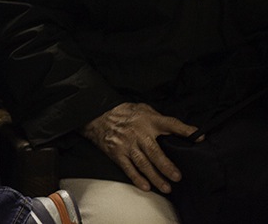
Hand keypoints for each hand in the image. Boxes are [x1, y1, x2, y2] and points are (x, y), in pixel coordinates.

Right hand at [82, 102, 198, 193]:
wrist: (98, 116)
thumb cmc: (125, 114)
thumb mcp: (144, 109)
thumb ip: (161, 119)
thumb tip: (184, 130)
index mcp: (148, 120)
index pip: (169, 123)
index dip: (184, 130)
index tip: (198, 137)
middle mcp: (137, 132)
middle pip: (154, 151)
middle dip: (166, 165)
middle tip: (177, 177)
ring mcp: (126, 144)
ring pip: (142, 163)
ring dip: (154, 177)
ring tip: (166, 187)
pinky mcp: (116, 152)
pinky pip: (127, 167)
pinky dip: (136, 178)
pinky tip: (145, 186)